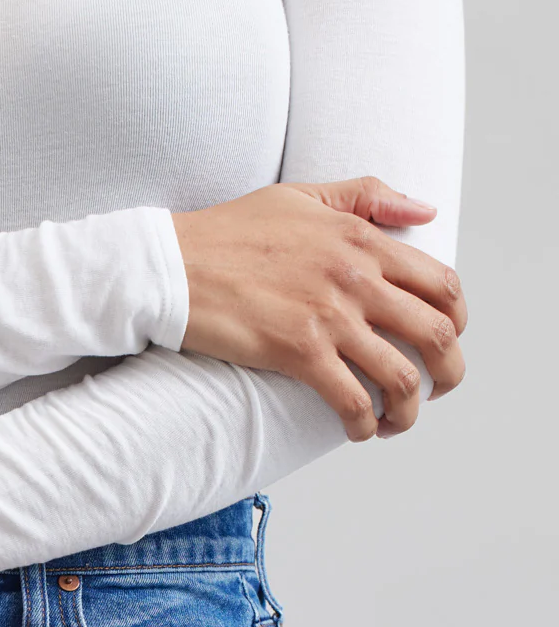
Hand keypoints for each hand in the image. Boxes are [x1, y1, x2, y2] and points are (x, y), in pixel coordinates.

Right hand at [171, 177, 466, 440]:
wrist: (171, 265)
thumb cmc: (227, 232)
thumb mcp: (302, 195)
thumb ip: (367, 196)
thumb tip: (426, 214)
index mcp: (362, 239)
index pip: (442, 284)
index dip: (455, 321)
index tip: (443, 341)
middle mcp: (356, 278)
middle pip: (436, 334)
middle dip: (448, 373)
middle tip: (435, 391)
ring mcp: (329, 317)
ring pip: (401, 376)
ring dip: (408, 410)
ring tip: (395, 422)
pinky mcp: (298, 351)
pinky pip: (352, 400)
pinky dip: (363, 425)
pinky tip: (356, 431)